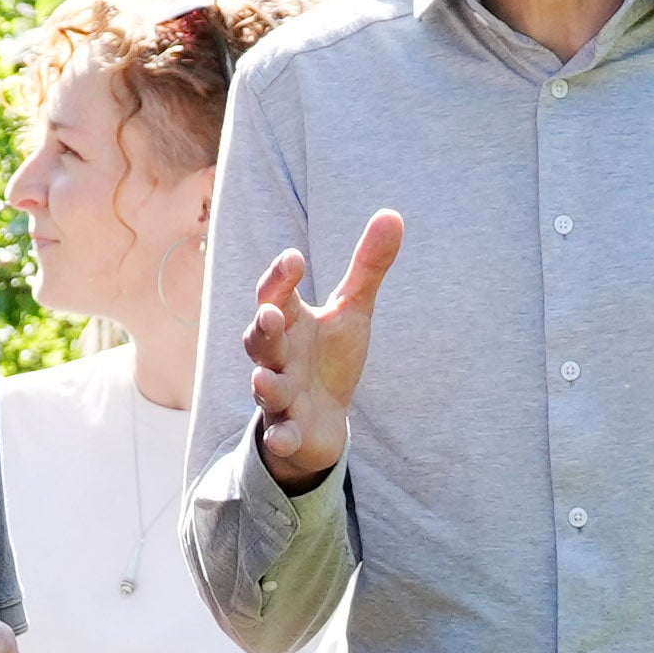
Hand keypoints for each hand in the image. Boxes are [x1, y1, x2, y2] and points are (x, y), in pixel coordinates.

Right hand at [238, 212, 401, 494]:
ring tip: (264, 379)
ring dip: (265, 384)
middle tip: (270, 314)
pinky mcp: (289, 429)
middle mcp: (276, 355)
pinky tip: (286, 438)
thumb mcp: (352, 310)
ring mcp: (280, 393)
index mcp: (289, 320)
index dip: (281, 278)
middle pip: (261, 338)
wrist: (323, 420)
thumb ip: (367, 267)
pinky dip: (282, 438)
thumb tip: (392, 214)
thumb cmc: (330, 357)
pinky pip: (282, 434)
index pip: (276, 293)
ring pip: (266, 387)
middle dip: (264, 327)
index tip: (294, 258)